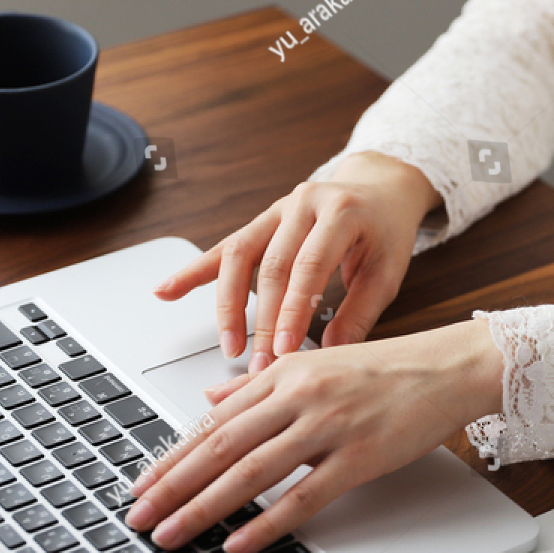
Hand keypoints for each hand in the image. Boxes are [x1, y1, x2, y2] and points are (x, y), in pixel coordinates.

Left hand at [124, 319, 504, 552]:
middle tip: (138, 517)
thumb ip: (260, 384)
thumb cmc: (388, 369)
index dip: (172, 456)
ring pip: (250, 471)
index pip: (214, 422)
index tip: (142, 485)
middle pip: (220, 447)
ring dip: (204, 507)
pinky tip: (239, 542)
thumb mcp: (315, 364)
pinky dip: (267, 522)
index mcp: (283, 373)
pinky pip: (303, 495)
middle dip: (172, 486)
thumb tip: (212, 400)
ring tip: (172, 534)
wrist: (448, 367)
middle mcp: (300, 396)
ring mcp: (329, 426)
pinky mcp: (359, 457)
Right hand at [152, 152, 440, 374]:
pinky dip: (194, 272)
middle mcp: (303, 203)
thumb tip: (329, 356)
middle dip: (263, 321)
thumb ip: (360, 312)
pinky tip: (166, 292)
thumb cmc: (385, 233)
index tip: (285, 350)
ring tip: (228, 346)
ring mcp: (277, 210)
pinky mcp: (261, 222)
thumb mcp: (387, 272)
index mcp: (340, 212)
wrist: (380, 188)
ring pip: (239, 255)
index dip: (293, 310)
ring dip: (228, 306)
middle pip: (272, 266)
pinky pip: (224, 248)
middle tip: (260, 364)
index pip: (309, 266)